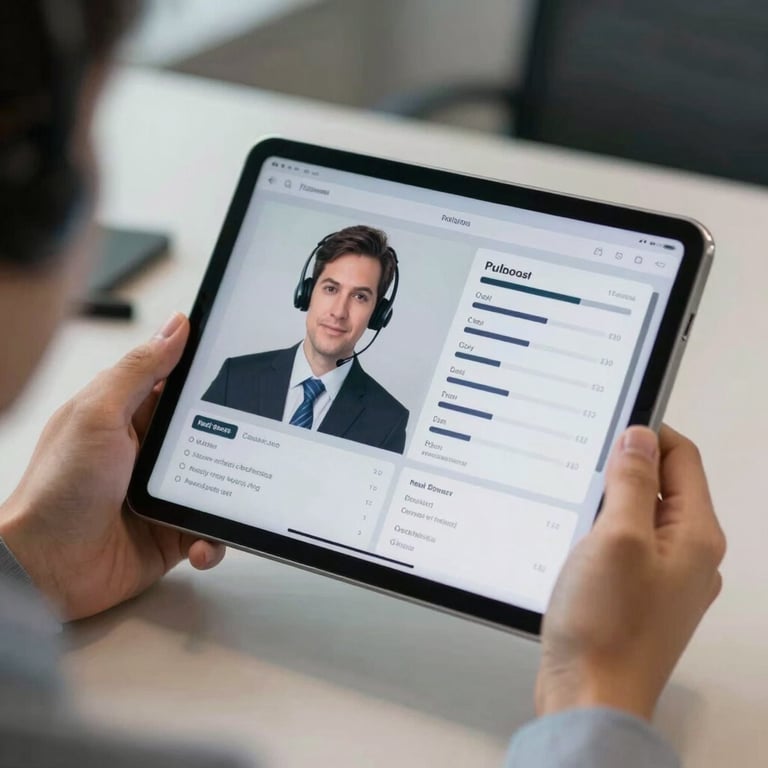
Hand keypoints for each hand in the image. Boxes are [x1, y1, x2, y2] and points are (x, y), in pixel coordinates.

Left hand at [0, 313, 224, 620]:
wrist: (43, 569)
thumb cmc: (57, 489)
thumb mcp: (98, 415)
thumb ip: (140, 369)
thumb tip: (176, 325)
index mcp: (128, 416)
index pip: (178, 386)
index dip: (208, 378)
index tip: (242, 373)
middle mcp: (148, 453)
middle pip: (209, 435)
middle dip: (232, 441)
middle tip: (248, 444)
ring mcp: (162, 494)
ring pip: (218, 484)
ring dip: (229, 495)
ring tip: (229, 503)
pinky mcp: (171, 533)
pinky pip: (209, 531)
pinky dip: (213, 540)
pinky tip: (200, 544)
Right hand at [536, 425, 724, 720]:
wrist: (590, 697)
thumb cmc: (606, 625)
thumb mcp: (616, 536)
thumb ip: (631, 481)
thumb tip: (639, 437)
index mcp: (696, 536)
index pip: (683, 459)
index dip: (649, 434)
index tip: (611, 425)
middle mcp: (690, 556)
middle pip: (663, 487)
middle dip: (625, 468)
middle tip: (585, 467)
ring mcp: (666, 578)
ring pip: (641, 516)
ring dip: (611, 502)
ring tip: (578, 507)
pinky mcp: (639, 595)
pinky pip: (627, 546)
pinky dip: (603, 532)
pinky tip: (577, 543)